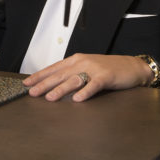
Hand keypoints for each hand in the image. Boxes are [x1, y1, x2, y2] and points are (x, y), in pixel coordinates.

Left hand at [23, 53, 152, 101]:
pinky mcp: (106, 77)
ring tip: (50, 98)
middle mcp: (83, 62)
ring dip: (61, 89)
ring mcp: (95, 69)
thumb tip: (53, 84)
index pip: (54, 68)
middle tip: (32, 93)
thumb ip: (73, 74)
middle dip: (45, 84)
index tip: (27, 84)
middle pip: (60, 74)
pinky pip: (94, 85)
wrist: (132, 67)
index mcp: (77, 60)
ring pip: (74, 79)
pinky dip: (85, 92)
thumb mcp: (88, 68)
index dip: (40, 76)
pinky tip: (77, 99)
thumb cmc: (109, 69)